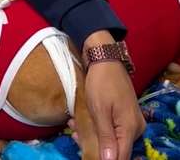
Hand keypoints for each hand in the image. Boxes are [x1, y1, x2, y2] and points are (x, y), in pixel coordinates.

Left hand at [78, 32, 144, 159]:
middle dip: (94, 145)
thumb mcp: (99, 111)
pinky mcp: (123, 115)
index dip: (104, 158)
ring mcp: (130, 121)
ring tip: (73, 126)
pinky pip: (110, 128)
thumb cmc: (101, 83)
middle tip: (74, 135)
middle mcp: (135, 128)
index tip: (86, 154)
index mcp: (130, 128)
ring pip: (111, 138)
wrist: (105, 59)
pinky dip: (94, 127)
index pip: (120, 156)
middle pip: (116, 149)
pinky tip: (78, 121)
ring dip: (90, 135)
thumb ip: (106, 137)